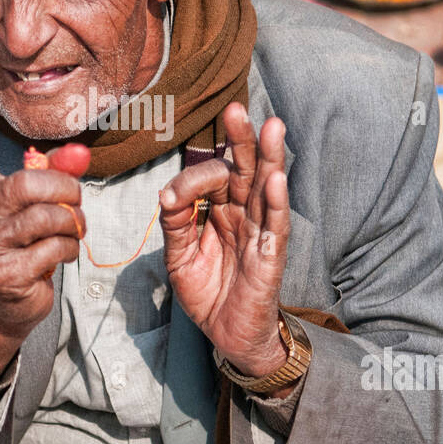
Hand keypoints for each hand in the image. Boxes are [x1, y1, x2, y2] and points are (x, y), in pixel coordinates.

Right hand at [0, 103, 89, 380]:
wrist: (5, 305)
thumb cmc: (22, 243)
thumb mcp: (35, 205)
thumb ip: (56, 174)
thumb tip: (81, 152)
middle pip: (25, 185)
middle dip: (64, 189)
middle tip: (76, 200)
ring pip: (44, 218)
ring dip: (72, 223)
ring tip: (74, 230)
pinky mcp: (3, 276)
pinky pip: (52, 249)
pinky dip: (69, 249)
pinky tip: (63, 255)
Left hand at [159, 102, 289, 380]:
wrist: (226, 334)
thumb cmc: (207, 291)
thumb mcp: (179, 256)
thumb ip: (175, 224)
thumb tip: (166, 194)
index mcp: (221, 209)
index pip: (211, 178)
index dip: (191, 181)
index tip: (170, 198)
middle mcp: (243, 213)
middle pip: (245, 169)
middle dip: (241, 139)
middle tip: (236, 109)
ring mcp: (260, 232)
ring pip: (266, 188)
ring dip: (269, 158)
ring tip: (272, 127)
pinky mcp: (271, 256)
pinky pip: (275, 226)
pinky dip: (276, 202)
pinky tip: (276, 179)